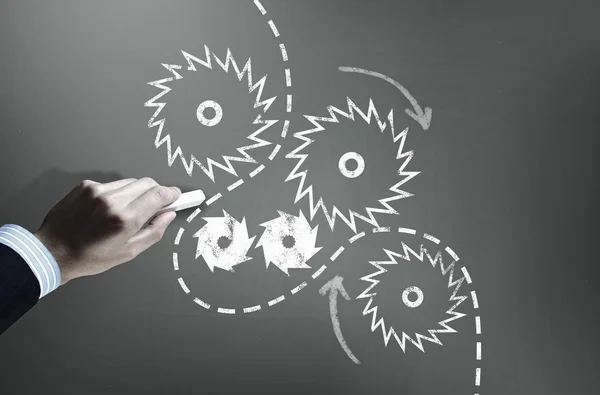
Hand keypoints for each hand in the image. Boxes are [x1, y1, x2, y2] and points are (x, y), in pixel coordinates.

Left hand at [33, 177, 180, 284]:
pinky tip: (107, 209)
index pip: (158, 194)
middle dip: (156, 191)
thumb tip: (169, 215)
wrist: (53, 251)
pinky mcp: (86, 186)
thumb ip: (153, 232)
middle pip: (147, 183)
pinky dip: (117, 193)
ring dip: (136, 193)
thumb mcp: (128, 252)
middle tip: (156, 204)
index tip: (177, 196)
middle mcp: (112, 201)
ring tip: (126, 211)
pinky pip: (112, 184)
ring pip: (130, 182)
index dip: (172, 194)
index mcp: (125, 219)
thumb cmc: (89, 257)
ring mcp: (98, 191)